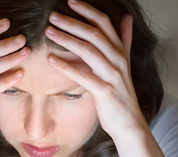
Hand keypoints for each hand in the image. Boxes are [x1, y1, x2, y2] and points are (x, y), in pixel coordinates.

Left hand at [44, 0, 146, 138]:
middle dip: (72, 22)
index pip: (105, 23)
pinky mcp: (104, 92)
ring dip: (67, 39)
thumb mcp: (125, 63)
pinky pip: (83, 76)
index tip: (70, 1)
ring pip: (89, 50)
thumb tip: (126, 17)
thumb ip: (124, 39)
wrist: (129, 123)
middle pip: (95, 33)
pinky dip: (66, 66)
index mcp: (121, 51)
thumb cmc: (121, 93)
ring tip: (48, 31)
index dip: (87, 10)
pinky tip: (51, 59)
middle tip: (53, 15)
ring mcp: (112, 75)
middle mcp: (118, 60)